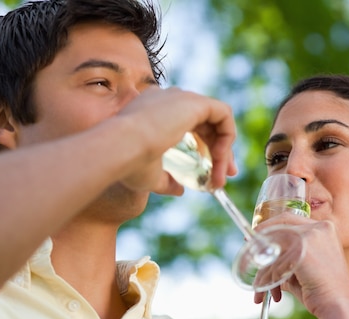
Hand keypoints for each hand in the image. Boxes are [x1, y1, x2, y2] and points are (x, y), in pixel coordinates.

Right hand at [117, 85, 236, 193]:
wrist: (120, 148)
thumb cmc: (128, 163)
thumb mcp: (149, 176)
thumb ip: (166, 180)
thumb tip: (179, 190)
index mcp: (153, 113)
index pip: (186, 126)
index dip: (203, 149)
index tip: (210, 173)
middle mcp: (167, 100)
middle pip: (204, 123)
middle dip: (219, 151)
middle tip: (223, 177)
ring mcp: (180, 98)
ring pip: (216, 120)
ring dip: (223, 149)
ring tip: (221, 175)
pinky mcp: (194, 102)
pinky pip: (223, 114)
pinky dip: (227, 136)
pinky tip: (220, 158)